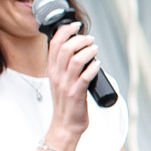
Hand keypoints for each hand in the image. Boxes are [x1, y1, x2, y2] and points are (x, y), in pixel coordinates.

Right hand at [43, 17, 97, 144]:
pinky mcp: (76, 94)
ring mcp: (66, 84)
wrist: (65, 124)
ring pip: (75, 60)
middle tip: (90, 39)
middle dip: (79, 39)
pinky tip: (98, 63)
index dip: (65, 31)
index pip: (54, 44)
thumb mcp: (61, 81)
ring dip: (88, 51)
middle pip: (65, 48)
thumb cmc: (67, 102)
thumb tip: (81, 50)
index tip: (76, 25)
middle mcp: (57, 75)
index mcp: (52, 70)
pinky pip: (85, 76)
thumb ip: (66, 66)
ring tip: (95, 48)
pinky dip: (93, 67)